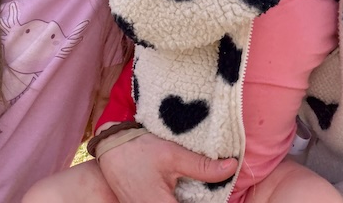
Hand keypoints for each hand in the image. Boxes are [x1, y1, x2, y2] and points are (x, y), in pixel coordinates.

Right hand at [98, 133, 236, 202]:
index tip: (220, 194)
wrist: (111, 146)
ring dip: (187, 199)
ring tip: (198, 189)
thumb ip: (202, 166)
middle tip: (212, 189)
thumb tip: (231, 167)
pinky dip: (177, 199)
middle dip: (199, 199)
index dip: (211, 202)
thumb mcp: (173, 155)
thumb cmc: (139, 149)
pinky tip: (184, 190)